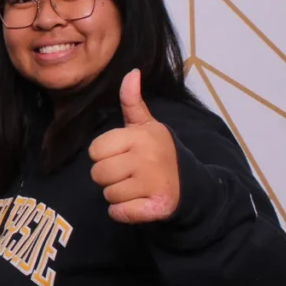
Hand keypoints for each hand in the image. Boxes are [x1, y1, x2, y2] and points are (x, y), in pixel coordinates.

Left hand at [88, 69, 179, 223]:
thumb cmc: (157, 153)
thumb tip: (131, 72)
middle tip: (127, 174)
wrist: (189, 187)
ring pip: (108, 195)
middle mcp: (146, 158)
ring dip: (117, 195)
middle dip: (108, 177)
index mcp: (140, 136)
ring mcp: (152, 183)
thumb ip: (132, 102)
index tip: (121, 155)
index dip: (103, 155)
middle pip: (98, 174)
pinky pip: (118, 213)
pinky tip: (137, 204)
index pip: (95, 150)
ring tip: (135, 188)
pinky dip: (123, 213)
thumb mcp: (146, 125)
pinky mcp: (155, 207)